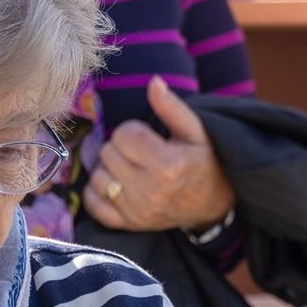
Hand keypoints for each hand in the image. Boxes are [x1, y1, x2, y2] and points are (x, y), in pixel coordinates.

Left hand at [82, 77, 234, 234]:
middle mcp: (150, 190)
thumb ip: (171, 107)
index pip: (124, 134)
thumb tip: (153, 82)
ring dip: (107, 169)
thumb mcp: (195, 131)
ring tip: (127, 168)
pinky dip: (97, 193)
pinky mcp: (128, 224)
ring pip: (97, 178)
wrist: (211, 204)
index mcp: (167, 164)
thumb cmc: (203, 162)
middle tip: (137, 153)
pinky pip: (94, 205)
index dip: (132, 131)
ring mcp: (137, 210)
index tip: (146, 137)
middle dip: (119, 148)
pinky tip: (114, 185)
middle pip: (108, 153)